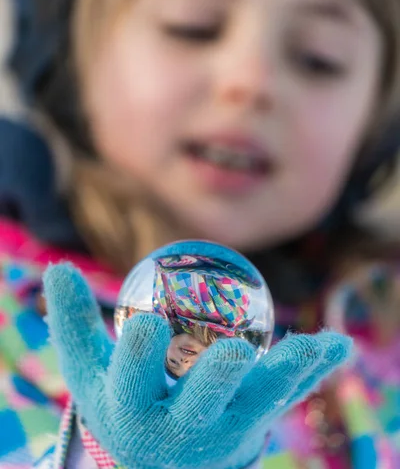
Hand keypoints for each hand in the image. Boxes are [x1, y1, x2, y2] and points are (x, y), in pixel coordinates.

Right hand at [44, 263, 352, 468]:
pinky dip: (313, 370)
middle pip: (201, 404)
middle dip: (217, 379)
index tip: (146, 323)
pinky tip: (338, 346)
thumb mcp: (89, 367)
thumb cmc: (117, 399)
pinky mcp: (253, 425)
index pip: (130, 384)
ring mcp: (224, 432)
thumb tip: (56, 268)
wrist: (153, 462)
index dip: (137, 357)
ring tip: (319, 346)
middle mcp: (181, 430)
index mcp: (132, 412)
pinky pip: (285, 395)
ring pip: (260, 401)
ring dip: (289, 372)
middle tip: (235, 350)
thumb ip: (72, 321)